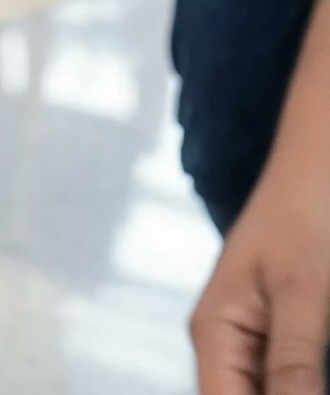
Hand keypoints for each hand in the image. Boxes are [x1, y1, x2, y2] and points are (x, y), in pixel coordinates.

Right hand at [191, 161, 329, 394]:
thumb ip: (294, 363)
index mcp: (215, 334)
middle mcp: (224, 344)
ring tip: (321, 373)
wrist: (320, 162)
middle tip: (319, 381)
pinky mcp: (279, 336)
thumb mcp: (305, 291)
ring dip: (295, 391)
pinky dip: (302, 385)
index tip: (310, 392)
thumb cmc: (309, 215)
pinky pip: (281, 381)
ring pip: (260, 392)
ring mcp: (250, 341)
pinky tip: (319, 376)